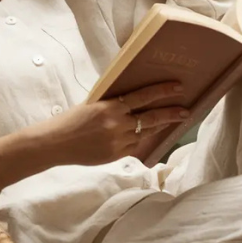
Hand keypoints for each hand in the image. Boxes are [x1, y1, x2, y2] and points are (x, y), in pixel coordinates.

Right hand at [44, 81, 188, 165]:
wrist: (55, 144)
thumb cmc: (70, 120)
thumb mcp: (92, 105)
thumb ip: (112, 104)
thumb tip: (131, 101)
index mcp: (110, 107)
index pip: (142, 96)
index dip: (162, 91)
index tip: (178, 87)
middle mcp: (116, 124)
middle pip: (150, 118)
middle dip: (171, 114)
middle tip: (186, 111)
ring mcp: (117, 141)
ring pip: (144, 133)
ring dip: (158, 127)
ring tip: (172, 121)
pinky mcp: (115, 155)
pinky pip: (134, 146)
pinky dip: (140, 140)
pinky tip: (148, 136)